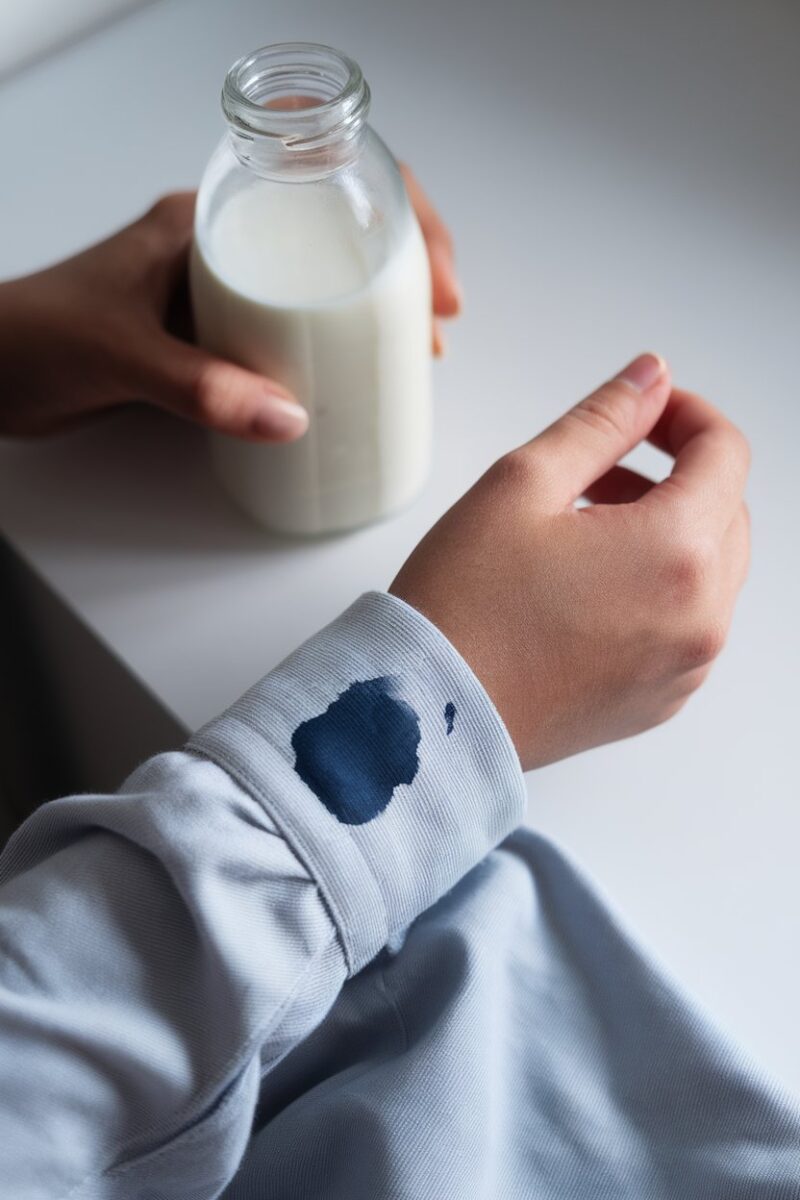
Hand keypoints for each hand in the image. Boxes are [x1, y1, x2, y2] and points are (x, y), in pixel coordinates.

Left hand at [0, 170, 459, 440]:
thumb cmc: (35, 337)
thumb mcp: (121, 354)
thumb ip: (200, 387)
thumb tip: (291, 419)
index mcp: (206, 221)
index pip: (322, 184)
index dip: (396, 215)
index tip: (434, 275)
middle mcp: (220, 250)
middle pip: (335, 236)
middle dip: (401, 268)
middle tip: (440, 326)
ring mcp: (217, 297)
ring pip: (318, 289)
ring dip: (373, 313)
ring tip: (414, 355)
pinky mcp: (208, 343)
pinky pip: (289, 337)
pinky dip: (332, 353)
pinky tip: (350, 384)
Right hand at [391, 354, 750, 769]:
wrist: (428, 715)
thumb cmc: (463, 606)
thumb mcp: (524, 483)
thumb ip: (602, 420)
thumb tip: (651, 377)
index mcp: (678, 554)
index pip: (726, 454)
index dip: (685, 415)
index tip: (643, 412)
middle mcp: (701, 618)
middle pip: (726, 512)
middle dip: (675, 475)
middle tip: (599, 472)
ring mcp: (685, 668)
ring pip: (711, 571)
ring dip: (667, 532)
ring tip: (582, 529)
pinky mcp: (659, 701)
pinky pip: (687, 624)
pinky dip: (658, 589)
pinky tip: (586, 587)